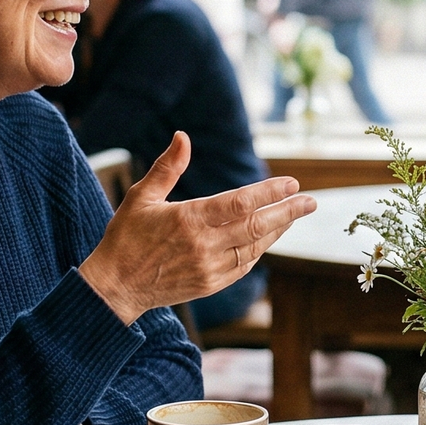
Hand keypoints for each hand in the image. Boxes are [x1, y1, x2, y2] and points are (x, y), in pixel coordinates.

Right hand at [80, 131, 315, 324]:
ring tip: (294, 215)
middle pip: (258, 225)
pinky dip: (260, 250)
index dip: (270, 192)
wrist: (115, 287)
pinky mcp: (210, 285)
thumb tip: (183, 136)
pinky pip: (244, 266)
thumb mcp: (141, 197)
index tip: (291, 184)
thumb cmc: (126, 237)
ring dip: (278, 230)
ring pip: (255, 247)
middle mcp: (203, 245)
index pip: (241, 202)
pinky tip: (268, 237)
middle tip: (310, 202)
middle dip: (288, 212)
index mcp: (189, 218)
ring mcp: (209, 268)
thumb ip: (168, 167)